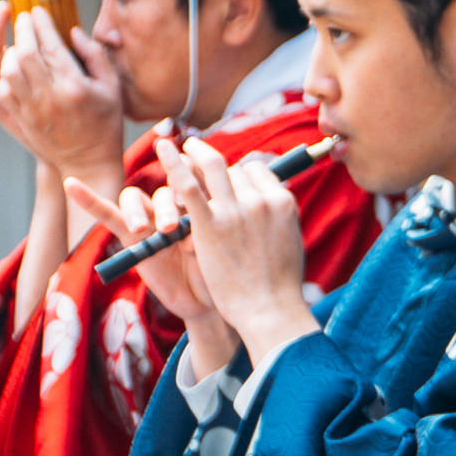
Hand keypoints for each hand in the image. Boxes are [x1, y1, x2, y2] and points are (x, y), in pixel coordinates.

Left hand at [0, 4, 123, 183]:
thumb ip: (96, 56)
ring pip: (9, 70)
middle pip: (25, 52)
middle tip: (23, 18)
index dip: (41, 24)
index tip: (37, 11)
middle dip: (22, 30)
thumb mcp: (112, 88)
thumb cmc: (106, 123)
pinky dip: (2, 74)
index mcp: (75, 86)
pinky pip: (2, 90)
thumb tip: (73, 32)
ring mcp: (33, 109)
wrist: (89, 162)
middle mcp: (50, 96)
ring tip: (18, 42)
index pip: (51, 45)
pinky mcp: (22, 119)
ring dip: (9, 51)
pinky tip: (11, 66)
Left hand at [154, 136, 317, 365]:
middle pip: (234, 171)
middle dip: (218, 172)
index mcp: (283, 202)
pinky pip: (188, 187)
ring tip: (184, 145)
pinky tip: (164, 149)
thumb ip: (280, 218)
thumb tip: (278, 202)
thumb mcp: (291, 241)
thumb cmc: (281, 285)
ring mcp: (235, 210)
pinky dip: (174, 164)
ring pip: (213, 170)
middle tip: (203, 171)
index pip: (257, 172)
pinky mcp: (209, 225)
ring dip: (196, 152)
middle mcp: (261, 200)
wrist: (269, 310)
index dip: (241, 173)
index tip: (230, 178)